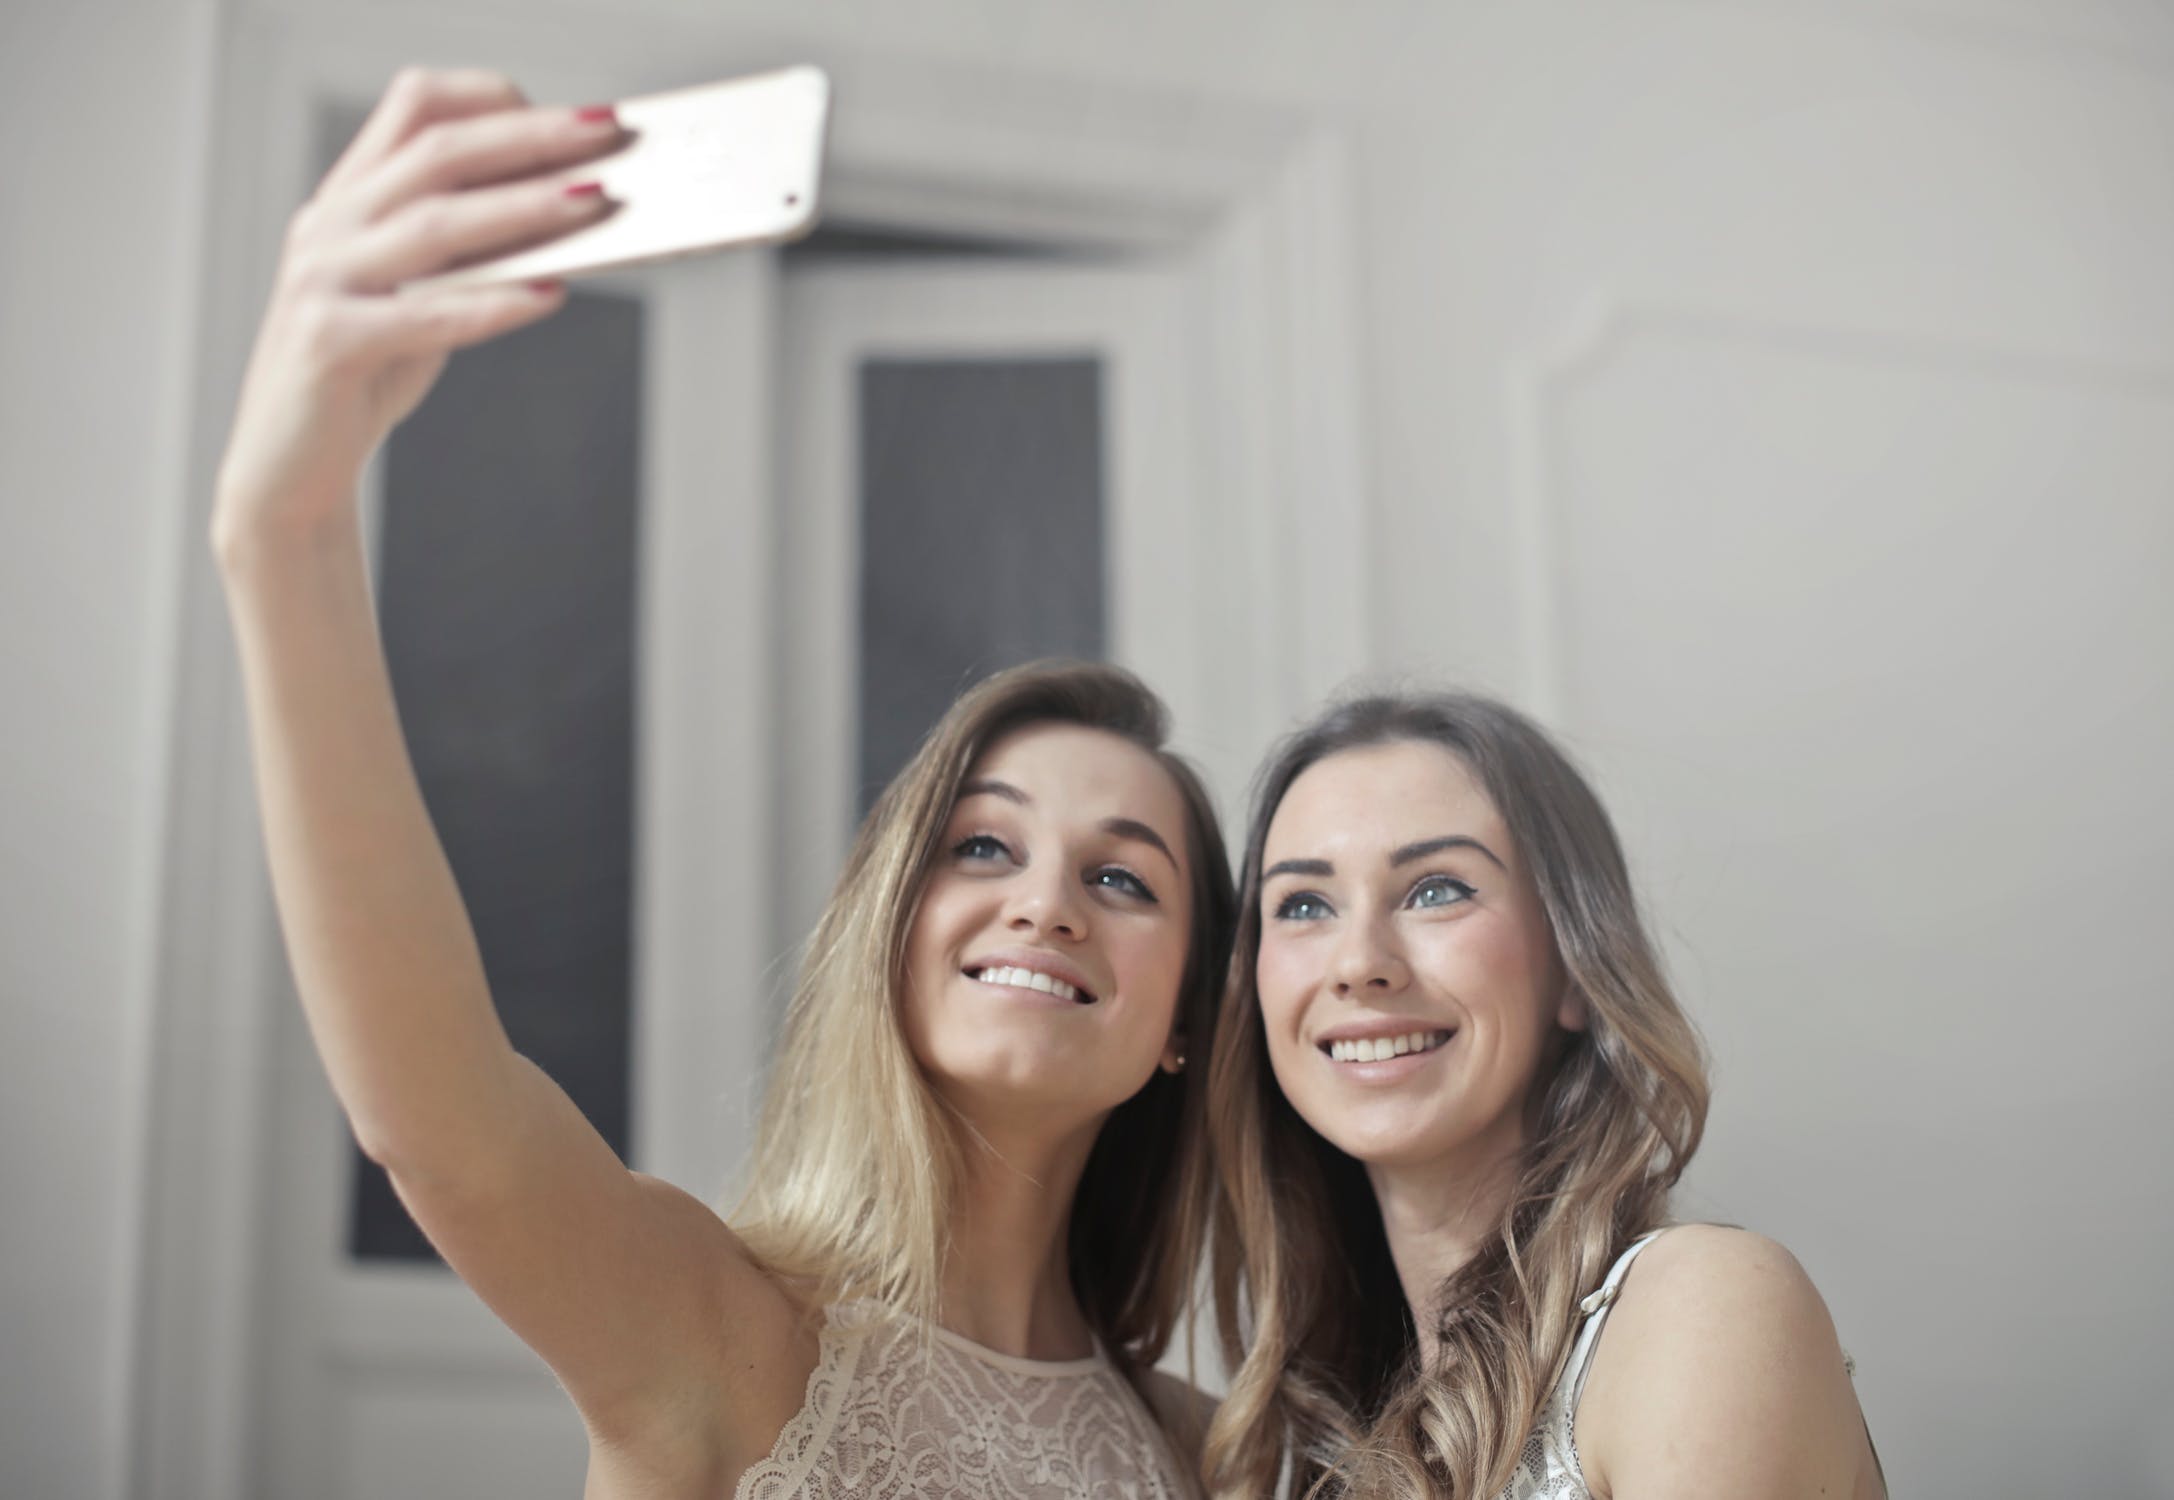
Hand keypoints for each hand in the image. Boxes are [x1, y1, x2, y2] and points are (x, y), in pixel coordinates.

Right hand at [211, 67, 626, 556]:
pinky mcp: (328, 343)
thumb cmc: (366, 374)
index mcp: (348, 197)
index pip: (414, 107)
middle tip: (606, 134)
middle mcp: (329, 225)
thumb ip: (473, 252)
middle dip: (529, 138)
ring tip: (593, 200)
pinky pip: (424, 316)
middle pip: (436, 151)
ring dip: (523, 207)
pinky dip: (492, 303)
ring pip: (432, 224)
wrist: (289, 467)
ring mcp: (321, 280)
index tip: (569, 115)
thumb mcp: (422, 295)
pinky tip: (550, 296)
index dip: (492, 99)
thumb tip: (567, 214)